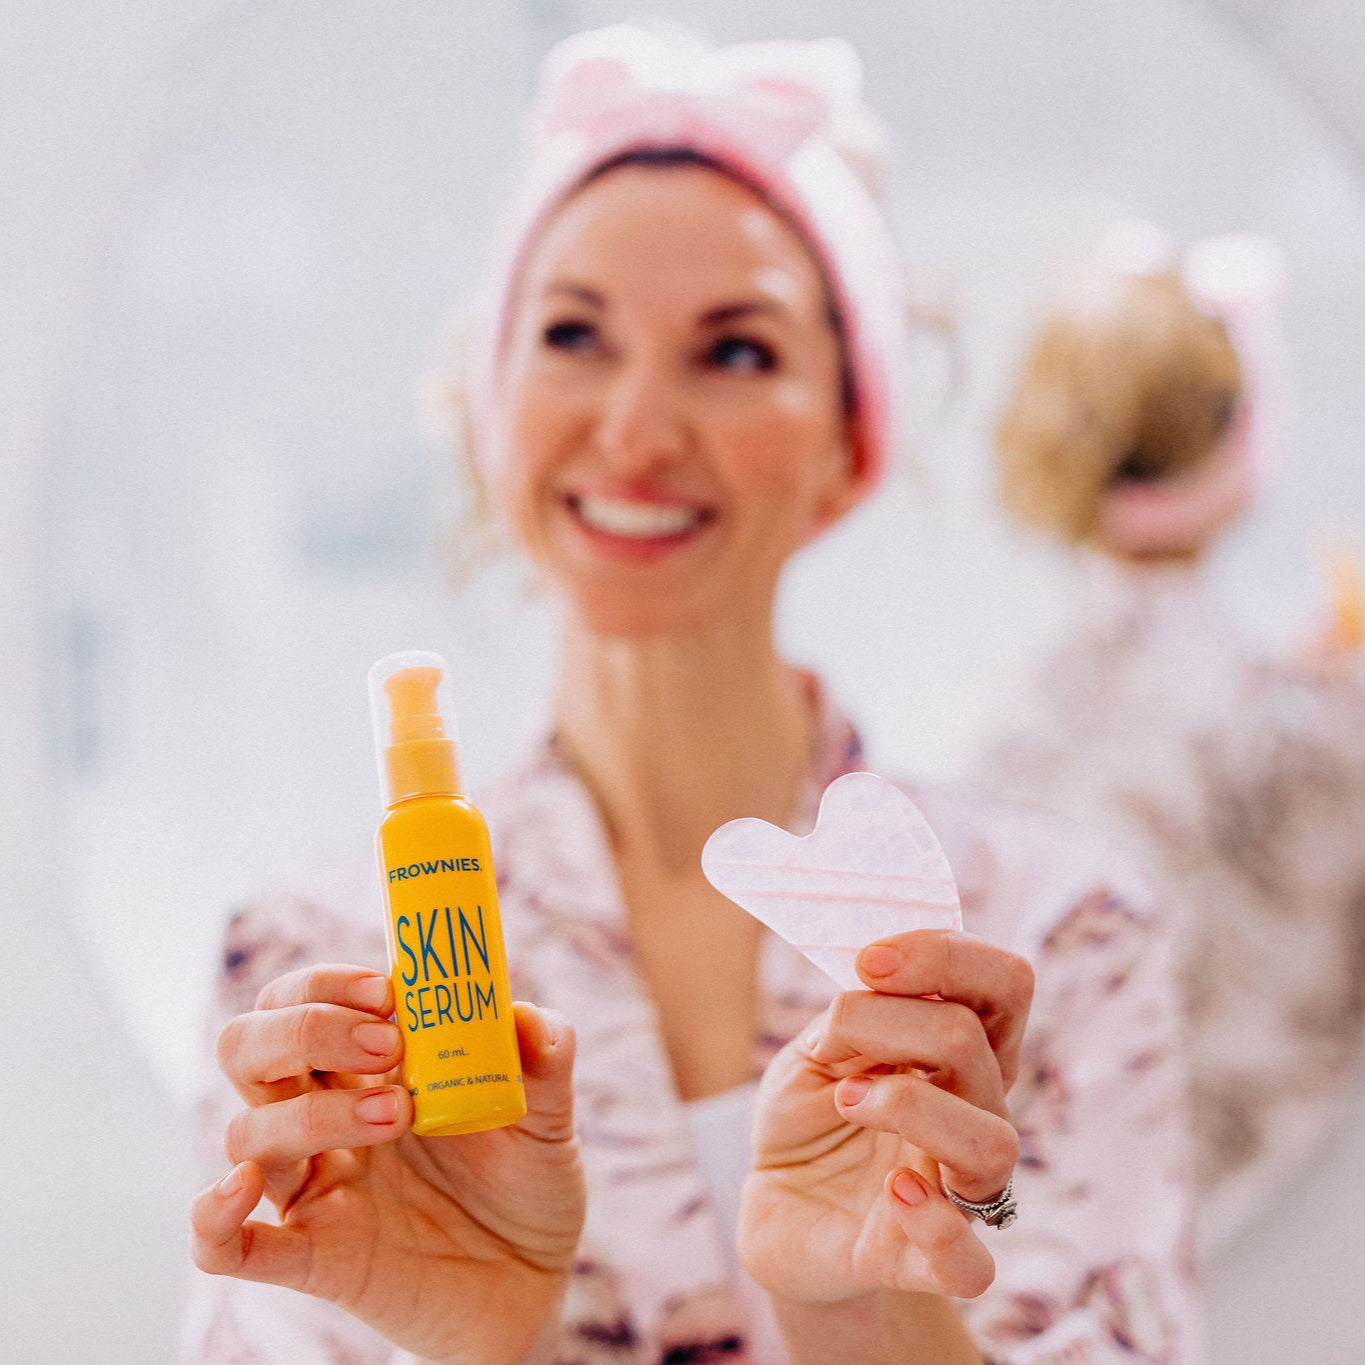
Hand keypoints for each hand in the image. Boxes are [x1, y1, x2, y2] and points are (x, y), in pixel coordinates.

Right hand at [190, 964, 584, 1364]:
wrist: (534, 1282)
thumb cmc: (527, 1182)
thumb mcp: (549, 1113)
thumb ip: (544, 1057)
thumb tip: (522, 1016)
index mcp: (369, 1070)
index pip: (302, 1000)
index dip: (327, 985)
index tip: (387, 990)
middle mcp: (325, 1118)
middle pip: (249, 1048)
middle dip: (304, 1029)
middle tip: (386, 1045)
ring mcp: (314, 1187)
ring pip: (247, 1130)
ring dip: (311, 1114)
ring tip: (398, 1115)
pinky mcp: (315, 1258)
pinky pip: (228, 1247)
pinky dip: (213, 1218)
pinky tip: (240, 1188)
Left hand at [739, 930, 1032, 1303]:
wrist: (780, 1208)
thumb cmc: (808, 1118)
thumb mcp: (816, 1051)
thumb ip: (854, 1019)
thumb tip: (874, 988)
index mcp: (959, 1051)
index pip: (1003, 983)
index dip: (945, 955)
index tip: (868, 960)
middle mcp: (975, 1112)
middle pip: (978, 1042)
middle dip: (892, 1020)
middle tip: (831, 1039)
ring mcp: (957, 1189)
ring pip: (992, 1143)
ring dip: (907, 1105)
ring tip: (846, 1102)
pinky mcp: (922, 1262)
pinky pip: (969, 1262)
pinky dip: (936, 1225)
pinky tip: (893, 1193)